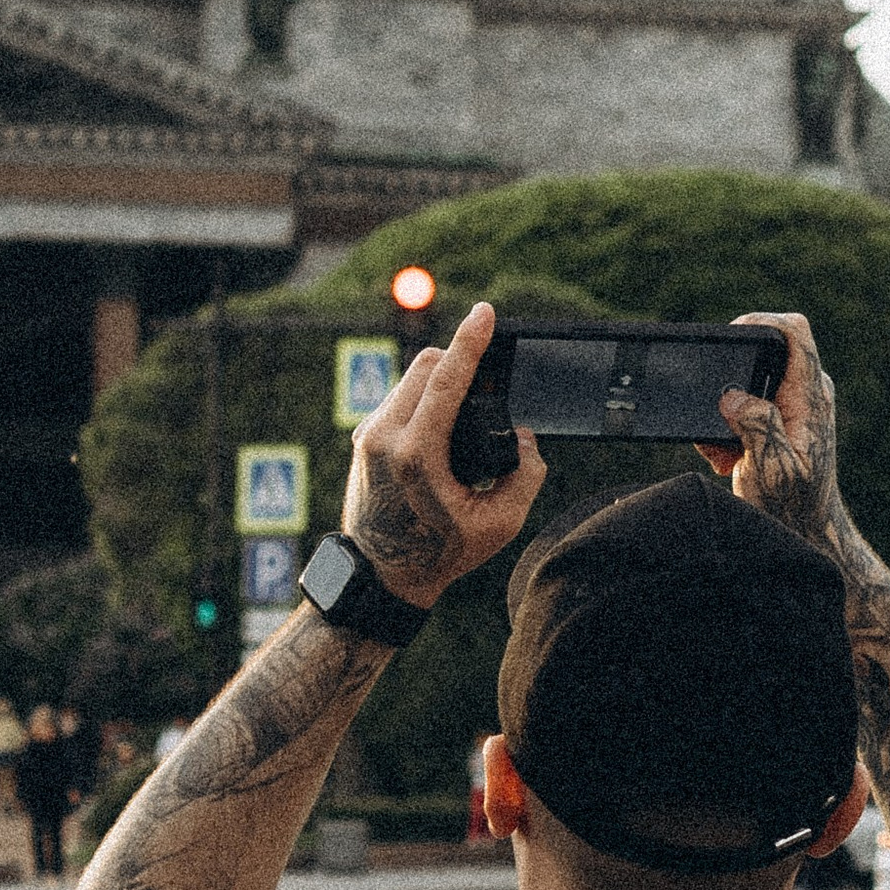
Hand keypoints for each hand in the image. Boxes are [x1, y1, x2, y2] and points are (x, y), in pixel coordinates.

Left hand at [341, 301, 545, 606]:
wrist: (381, 577)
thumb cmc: (440, 553)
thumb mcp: (500, 524)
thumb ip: (526, 475)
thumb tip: (524, 436)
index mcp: (417, 455)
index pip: (445, 380)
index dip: (470, 341)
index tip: (485, 312)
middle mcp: (385, 437)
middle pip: (426, 365)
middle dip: (460, 360)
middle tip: (489, 377)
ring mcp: (369, 435)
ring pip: (411, 377)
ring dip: (442, 379)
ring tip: (467, 408)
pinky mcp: (363, 437)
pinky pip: (400, 396)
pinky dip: (425, 396)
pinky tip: (442, 421)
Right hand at [698, 310, 845, 554]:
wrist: (804, 534)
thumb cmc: (794, 507)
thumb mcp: (771, 468)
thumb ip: (756, 425)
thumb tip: (732, 396)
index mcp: (809, 396)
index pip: (794, 330)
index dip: (761, 320)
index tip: (729, 337)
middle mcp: (804, 392)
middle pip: (762, 352)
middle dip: (729, 378)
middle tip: (718, 416)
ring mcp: (792, 405)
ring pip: (745, 382)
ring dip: (724, 412)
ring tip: (724, 449)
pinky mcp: (776, 421)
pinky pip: (742, 407)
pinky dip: (726, 430)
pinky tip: (728, 460)